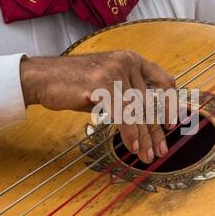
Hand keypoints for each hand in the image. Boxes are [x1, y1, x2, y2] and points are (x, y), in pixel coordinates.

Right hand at [20, 51, 179, 163]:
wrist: (42, 78)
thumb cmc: (74, 85)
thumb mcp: (107, 86)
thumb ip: (128, 96)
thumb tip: (147, 120)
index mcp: (132, 59)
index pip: (163, 81)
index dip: (170, 104)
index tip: (172, 125)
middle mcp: (127, 61)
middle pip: (150, 102)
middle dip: (156, 131)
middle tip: (161, 151)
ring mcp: (115, 70)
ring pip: (138, 110)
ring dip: (144, 138)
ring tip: (147, 156)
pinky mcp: (102, 83)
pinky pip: (123, 113)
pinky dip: (130, 133)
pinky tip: (133, 147)